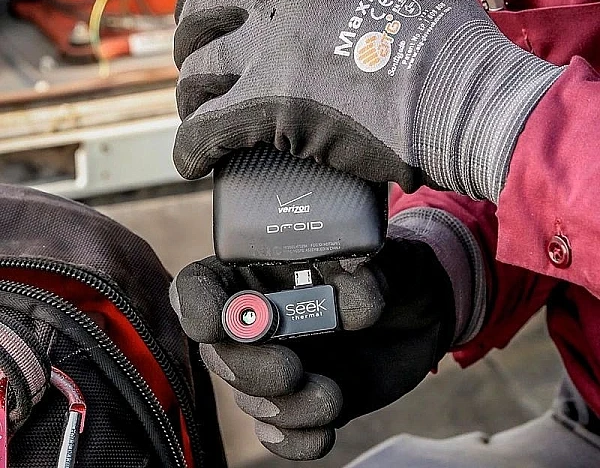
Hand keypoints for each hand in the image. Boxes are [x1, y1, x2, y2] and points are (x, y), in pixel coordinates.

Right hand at [170, 236, 455, 459]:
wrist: (421, 313)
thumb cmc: (394, 270)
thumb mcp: (387, 258)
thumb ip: (368, 270)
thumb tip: (355, 296)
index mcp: (261, 269)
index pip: (204, 283)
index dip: (197, 302)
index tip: (215, 323)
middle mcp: (258, 318)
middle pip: (219, 350)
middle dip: (248, 367)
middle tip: (290, 371)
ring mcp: (275, 361)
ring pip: (249, 396)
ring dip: (283, 407)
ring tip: (332, 397)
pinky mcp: (298, 400)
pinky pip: (277, 432)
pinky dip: (294, 439)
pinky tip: (322, 434)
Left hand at [172, 0, 562, 202]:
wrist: (468, 97)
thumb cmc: (454, 39)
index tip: (202, 15)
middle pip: (200, 14)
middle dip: (189, 41)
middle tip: (198, 68)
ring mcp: (272, 48)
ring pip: (197, 72)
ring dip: (189, 96)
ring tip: (198, 114)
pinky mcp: (272, 105)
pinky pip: (207, 128)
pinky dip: (191, 148)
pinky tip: (192, 162)